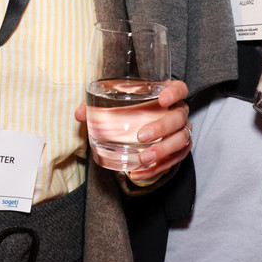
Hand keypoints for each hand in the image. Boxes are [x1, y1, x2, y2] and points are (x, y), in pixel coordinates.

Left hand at [74, 79, 190, 183]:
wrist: (144, 128)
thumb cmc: (132, 109)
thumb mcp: (116, 104)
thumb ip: (98, 105)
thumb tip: (80, 114)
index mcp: (167, 95)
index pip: (180, 88)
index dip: (175, 92)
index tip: (163, 99)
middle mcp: (178, 112)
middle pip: (179, 118)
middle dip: (162, 127)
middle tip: (141, 136)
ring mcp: (181, 132)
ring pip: (181, 140)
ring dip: (163, 151)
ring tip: (144, 158)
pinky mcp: (178, 150)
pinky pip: (175, 160)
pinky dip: (158, 168)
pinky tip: (140, 173)